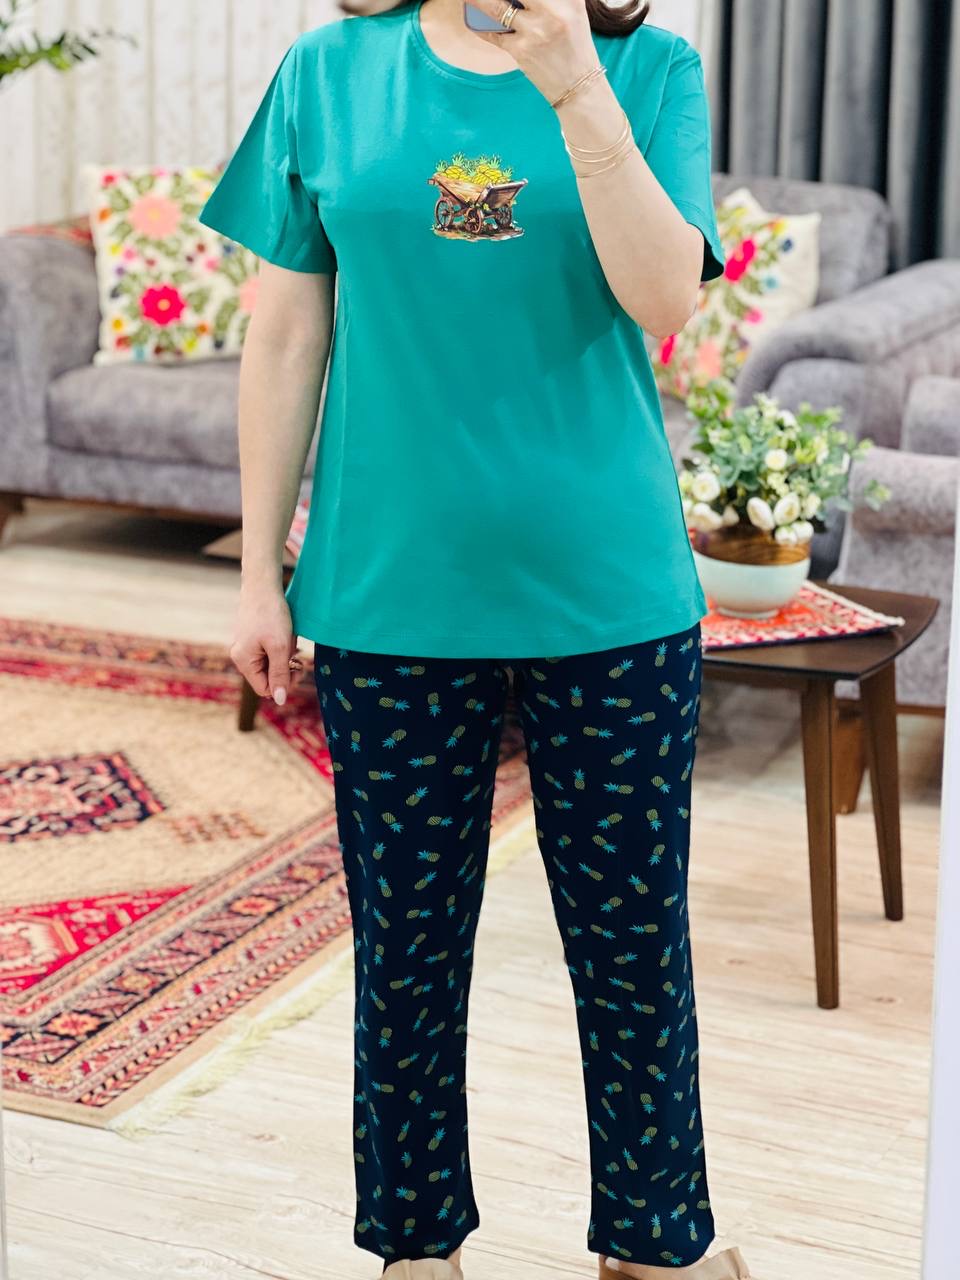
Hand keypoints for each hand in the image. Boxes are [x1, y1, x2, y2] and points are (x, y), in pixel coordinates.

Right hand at [230, 581, 299, 706]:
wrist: (263, 584)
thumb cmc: (271, 614)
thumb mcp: (280, 647)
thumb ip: (280, 675)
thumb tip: (280, 700)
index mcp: (244, 661)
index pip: (265, 689)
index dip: (283, 684)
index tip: (298, 668)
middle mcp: (241, 656)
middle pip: (267, 677)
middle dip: (285, 669)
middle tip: (299, 657)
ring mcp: (246, 646)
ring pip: (270, 664)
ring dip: (285, 657)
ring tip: (292, 642)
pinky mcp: (253, 638)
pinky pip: (269, 652)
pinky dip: (281, 647)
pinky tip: (287, 635)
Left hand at [466, 0, 599, 104]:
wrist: (578, 86)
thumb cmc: (574, 45)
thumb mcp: (574, 10)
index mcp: (568, 0)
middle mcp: (552, 12)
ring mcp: (534, 32)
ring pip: (496, 7)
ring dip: (478, 1)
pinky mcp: (520, 51)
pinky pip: (492, 33)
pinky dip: (479, 24)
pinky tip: (472, 17)